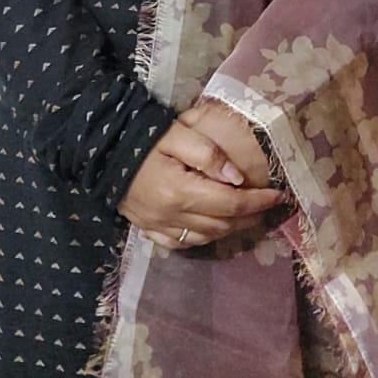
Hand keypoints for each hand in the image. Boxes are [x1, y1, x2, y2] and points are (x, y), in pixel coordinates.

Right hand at [119, 115, 284, 250]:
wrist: (100, 150)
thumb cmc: (143, 137)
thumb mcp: (177, 133)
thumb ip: (208, 154)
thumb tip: (236, 178)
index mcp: (180, 192)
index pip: (230, 203)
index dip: (258, 201)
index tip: (277, 195)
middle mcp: (171, 217)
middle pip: (222, 225)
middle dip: (250, 216)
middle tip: (267, 205)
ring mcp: (158, 227)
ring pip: (206, 237)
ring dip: (231, 229)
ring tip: (248, 215)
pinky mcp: (148, 230)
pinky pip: (183, 244)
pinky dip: (204, 238)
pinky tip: (214, 227)